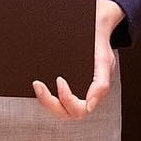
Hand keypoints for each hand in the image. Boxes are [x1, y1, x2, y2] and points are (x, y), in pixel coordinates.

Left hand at [34, 0, 123, 120]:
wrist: (95, 26)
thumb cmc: (99, 45)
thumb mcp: (104, 61)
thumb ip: (101, 85)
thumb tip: (89, 106)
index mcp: (94, 93)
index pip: (78, 110)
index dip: (67, 100)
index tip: (59, 80)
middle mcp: (82, 96)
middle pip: (63, 113)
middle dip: (48, 102)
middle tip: (38, 84)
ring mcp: (72, 91)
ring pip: (56, 108)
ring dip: (44, 100)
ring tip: (36, 84)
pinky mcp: (62, 85)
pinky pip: (52, 97)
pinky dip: (44, 94)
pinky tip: (36, 82)